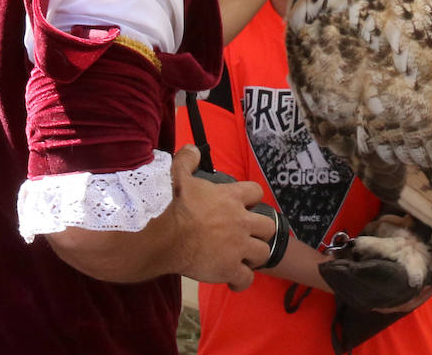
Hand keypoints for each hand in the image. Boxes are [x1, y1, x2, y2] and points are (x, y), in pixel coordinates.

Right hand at [169, 146, 276, 290]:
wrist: (163, 237)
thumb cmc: (172, 205)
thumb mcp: (178, 175)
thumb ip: (187, 160)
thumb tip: (194, 149)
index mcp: (232, 197)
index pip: (256, 192)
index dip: (251, 199)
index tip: (241, 205)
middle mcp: (241, 221)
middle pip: (268, 226)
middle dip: (259, 231)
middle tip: (243, 234)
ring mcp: (238, 247)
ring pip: (263, 253)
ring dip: (253, 256)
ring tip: (240, 257)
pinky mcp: (231, 269)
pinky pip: (247, 279)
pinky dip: (241, 280)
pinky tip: (231, 279)